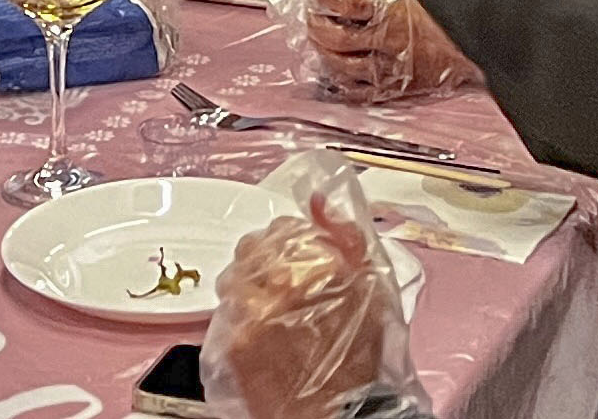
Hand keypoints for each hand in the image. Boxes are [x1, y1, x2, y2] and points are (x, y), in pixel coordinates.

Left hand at [204, 152, 419, 418]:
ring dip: (251, 286)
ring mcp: (248, 313)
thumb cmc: (360, 358)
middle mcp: (277, 281)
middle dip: (270, 260)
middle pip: (254, 246)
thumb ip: (347, 235)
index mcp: (316, 262)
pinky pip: (225, 310)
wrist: (338, 413)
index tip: (305, 260)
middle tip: (290, 287)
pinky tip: (264, 333)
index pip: (286, 226)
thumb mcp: (372, 287)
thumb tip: (319, 200)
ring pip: (235, 276)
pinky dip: (240, 315)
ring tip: (276, 312)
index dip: (296, 244)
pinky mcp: (229, 342)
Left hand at [302, 0, 478, 102]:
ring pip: (340, 68)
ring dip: (324, 53)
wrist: (489, 43)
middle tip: (313, 14)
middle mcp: (387, 42)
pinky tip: (336, 73)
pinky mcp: (398, 89)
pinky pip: (359, 94)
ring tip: (320, 40)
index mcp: (393, 11)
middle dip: (316, 24)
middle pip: (334, 38)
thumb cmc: (461, 12)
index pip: (342, 1)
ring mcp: (391, 69)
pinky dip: (342, 84)